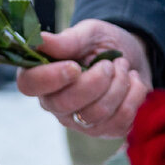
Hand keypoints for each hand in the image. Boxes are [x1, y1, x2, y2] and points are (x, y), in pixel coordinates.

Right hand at [17, 19, 153, 137]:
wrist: (132, 58)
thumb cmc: (102, 44)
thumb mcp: (87, 33)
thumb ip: (66, 40)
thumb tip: (40, 39)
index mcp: (42, 75)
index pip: (29, 85)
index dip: (50, 78)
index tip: (75, 66)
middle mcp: (54, 103)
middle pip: (63, 104)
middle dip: (95, 81)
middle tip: (110, 63)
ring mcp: (78, 121)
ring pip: (94, 114)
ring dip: (119, 85)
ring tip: (123, 68)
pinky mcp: (104, 130)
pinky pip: (120, 121)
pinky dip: (134, 95)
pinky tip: (133, 83)